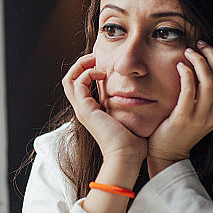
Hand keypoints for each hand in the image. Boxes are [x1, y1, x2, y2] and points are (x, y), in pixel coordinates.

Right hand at [62, 54, 146, 168]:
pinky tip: (103, 73)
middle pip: (70, 80)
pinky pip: (77, 83)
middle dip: (82, 64)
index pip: (80, 85)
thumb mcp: (130, 117)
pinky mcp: (85, 110)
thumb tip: (143, 96)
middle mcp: (83, 109)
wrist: (127, 156)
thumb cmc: (133, 141)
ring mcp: (82, 109)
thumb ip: (130, 106)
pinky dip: (88, 73)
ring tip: (96, 60)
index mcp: (92, 110)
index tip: (104, 63)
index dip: (88, 70)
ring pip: (69, 79)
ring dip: (81, 65)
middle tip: (97, 57)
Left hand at [147, 41, 212, 174]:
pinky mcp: (184, 118)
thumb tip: (206, 64)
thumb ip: (207, 95)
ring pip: (210, 81)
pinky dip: (186, 74)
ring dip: (199, 61)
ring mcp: (202, 118)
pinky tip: (180, 66)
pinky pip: (190, 90)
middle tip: (200, 45)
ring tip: (188, 52)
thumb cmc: (180, 128)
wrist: (167, 154)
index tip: (210, 50)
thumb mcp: (201, 112)